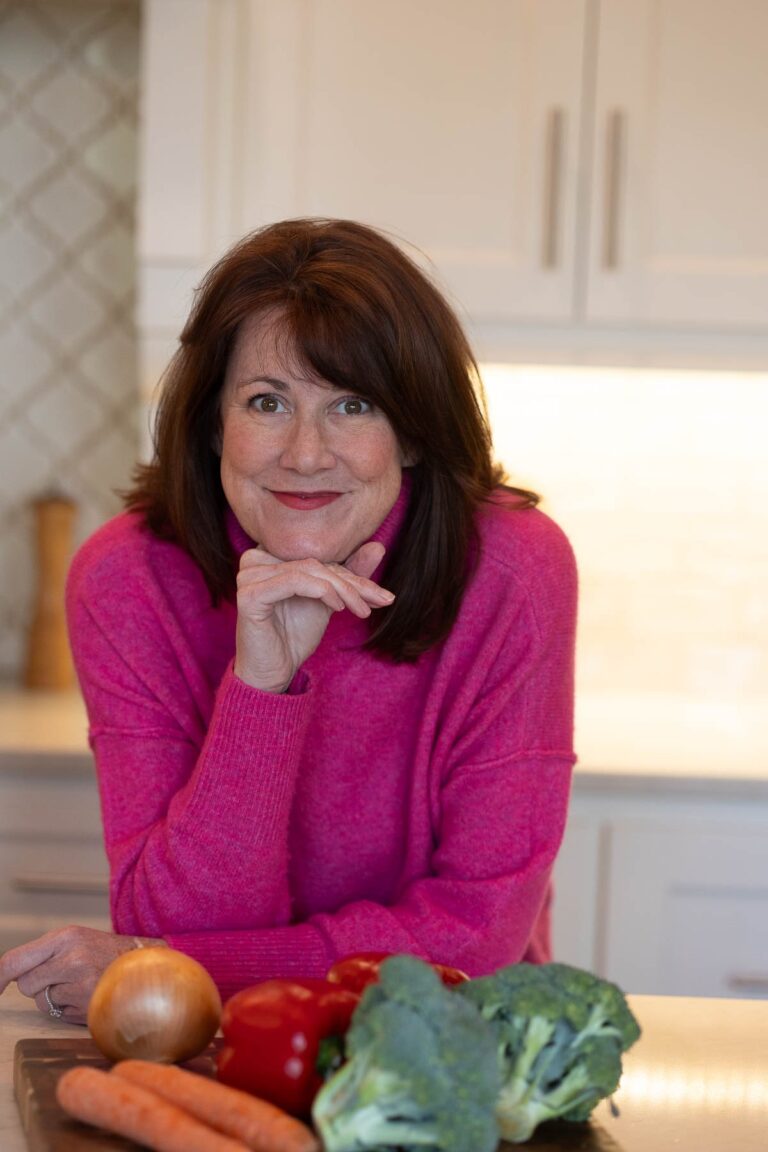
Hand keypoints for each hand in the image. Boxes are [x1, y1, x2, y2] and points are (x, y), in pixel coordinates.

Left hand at [0, 925, 161, 1023]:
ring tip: (78, 983)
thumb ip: (40, 953)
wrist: (143, 964)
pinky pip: (58, 1014)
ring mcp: (81, 986)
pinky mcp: (88, 1008)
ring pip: (41, 1001)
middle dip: (37, 983)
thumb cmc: (103, 951)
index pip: (15, 960)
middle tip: (59, 974)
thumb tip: (3, 975)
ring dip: (53, 997)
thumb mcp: (73, 939)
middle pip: (26, 984)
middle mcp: (73, 960)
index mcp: (66, 937)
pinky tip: (86, 995)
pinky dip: (68, 1008)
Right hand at [234, 540, 393, 691]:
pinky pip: (293, 581)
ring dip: (343, 590)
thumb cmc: (294, 635)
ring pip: (309, 570)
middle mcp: (255, 559)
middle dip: (353, 583)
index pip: (320, 557)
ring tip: (361, 609)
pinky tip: (338, 608)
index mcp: (269, 555)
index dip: (354, 575)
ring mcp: (248, 576)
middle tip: (382, 600)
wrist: (274, 672)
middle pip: (316, 563)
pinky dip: (321, 591)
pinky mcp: (249, 595)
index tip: (382, 595)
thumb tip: (378, 547)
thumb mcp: (328, 601)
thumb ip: (347, 575)